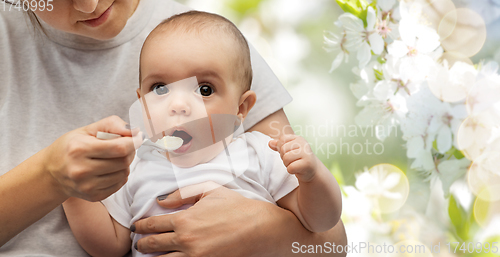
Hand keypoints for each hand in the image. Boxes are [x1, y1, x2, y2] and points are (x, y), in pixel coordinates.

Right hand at [42, 115, 140, 201]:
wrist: (51, 173)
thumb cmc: (71, 147)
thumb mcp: (87, 129)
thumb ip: (112, 125)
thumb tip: (136, 132)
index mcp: (79, 149)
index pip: (119, 148)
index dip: (133, 142)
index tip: (136, 138)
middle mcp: (82, 170)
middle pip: (123, 162)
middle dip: (129, 152)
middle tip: (123, 147)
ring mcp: (87, 186)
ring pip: (123, 174)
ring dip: (124, 164)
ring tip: (113, 158)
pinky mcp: (93, 196)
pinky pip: (119, 184)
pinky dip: (119, 176)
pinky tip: (109, 170)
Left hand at [132, 182, 290, 256]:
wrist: (259, 227)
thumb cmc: (236, 207)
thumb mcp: (210, 190)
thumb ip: (182, 193)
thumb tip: (161, 201)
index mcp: (185, 220)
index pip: (152, 224)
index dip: (141, 225)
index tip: (137, 227)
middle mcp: (185, 240)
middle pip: (152, 245)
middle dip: (142, 244)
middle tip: (139, 244)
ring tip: (151, 255)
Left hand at [269, 134, 317, 181]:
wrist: (311, 170)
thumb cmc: (298, 158)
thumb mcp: (288, 150)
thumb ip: (279, 146)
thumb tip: (270, 143)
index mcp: (298, 138)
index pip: (282, 140)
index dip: (281, 148)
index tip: (289, 153)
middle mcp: (304, 144)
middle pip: (283, 149)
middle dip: (284, 157)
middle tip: (292, 160)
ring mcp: (306, 153)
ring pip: (286, 158)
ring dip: (287, 164)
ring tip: (295, 164)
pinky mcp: (307, 164)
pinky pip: (290, 167)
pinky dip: (291, 170)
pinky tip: (297, 169)